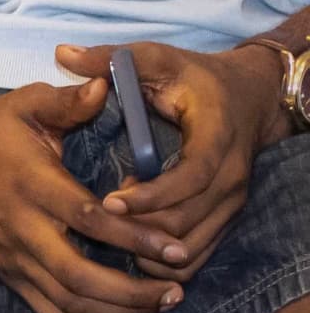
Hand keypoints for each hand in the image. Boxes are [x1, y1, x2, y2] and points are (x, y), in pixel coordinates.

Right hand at [0, 78, 178, 312]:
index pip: (88, 219)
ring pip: (69, 305)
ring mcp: (15, 258)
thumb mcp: (26, 104)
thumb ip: (68, 100)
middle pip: (80, 278)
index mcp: (32, 185)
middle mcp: (22, 229)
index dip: (134, 237)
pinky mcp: (11, 276)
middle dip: (134, 292)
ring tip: (161, 303)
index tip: (176, 247)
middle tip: (177, 289)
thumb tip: (107, 85)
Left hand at [69, 40, 286, 282]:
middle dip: (141, 229)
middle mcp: (231, 175)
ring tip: (106, 242)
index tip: (108, 201)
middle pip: (190, 219)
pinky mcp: (227, 216)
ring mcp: (233, 200)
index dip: (152, 194)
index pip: (192, 176)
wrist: (249, 97)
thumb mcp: (155, 59)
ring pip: (194, 242)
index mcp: (216, 136)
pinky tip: (130, 253)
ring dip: (150, 249)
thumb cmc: (192, 77)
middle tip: (95, 228)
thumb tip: (62, 54)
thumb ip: (112, 58)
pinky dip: (165, 259)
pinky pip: (200, 251)